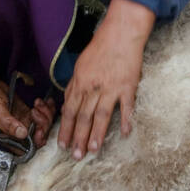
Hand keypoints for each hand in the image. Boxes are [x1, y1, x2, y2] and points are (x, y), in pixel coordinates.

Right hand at [0, 73, 55, 148]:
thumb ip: (9, 124)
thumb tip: (22, 134)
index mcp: (7, 138)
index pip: (26, 148)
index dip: (36, 141)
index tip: (39, 130)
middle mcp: (16, 133)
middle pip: (38, 136)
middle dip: (43, 124)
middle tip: (37, 112)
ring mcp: (23, 123)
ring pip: (42, 125)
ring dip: (45, 114)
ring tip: (37, 104)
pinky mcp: (26, 113)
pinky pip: (41, 115)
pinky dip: (46, 108)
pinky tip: (43, 102)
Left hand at [58, 0, 154, 159]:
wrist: (120, 34)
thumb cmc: (100, 49)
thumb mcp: (80, 65)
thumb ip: (75, 85)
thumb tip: (68, 102)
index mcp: (80, 82)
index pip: (69, 110)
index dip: (64, 129)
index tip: (61, 144)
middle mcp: (93, 87)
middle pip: (83, 117)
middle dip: (78, 138)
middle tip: (75, 156)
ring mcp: (111, 87)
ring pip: (101, 115)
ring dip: (97, 134)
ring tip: (93, 151)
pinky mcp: (128, 86)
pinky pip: (127, 107)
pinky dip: (126, 120)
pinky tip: (125, 133)